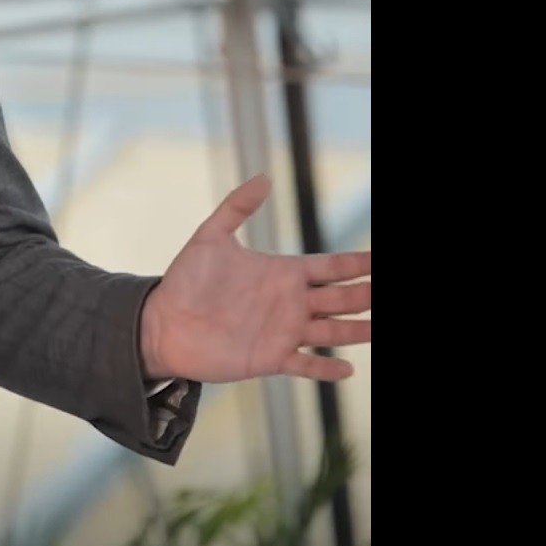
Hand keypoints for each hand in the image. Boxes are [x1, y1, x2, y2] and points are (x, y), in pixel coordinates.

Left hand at [140, 175, 369, 383]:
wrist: (162, 323)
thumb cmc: (186, 280)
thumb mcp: (210, 237)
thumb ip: (236, 206)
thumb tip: (264, 177)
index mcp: (283, 273)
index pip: (332, 267)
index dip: (358, 264)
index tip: (378, 259)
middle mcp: (291, 302)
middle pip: (342, 299)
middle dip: (368, 295)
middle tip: (383, 292)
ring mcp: (284, 332)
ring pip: (334, 332)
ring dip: (359, 331)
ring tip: (379, 328)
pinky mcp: (270, 359)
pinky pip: (306, 365)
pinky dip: (326, 369)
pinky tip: (347, 368)